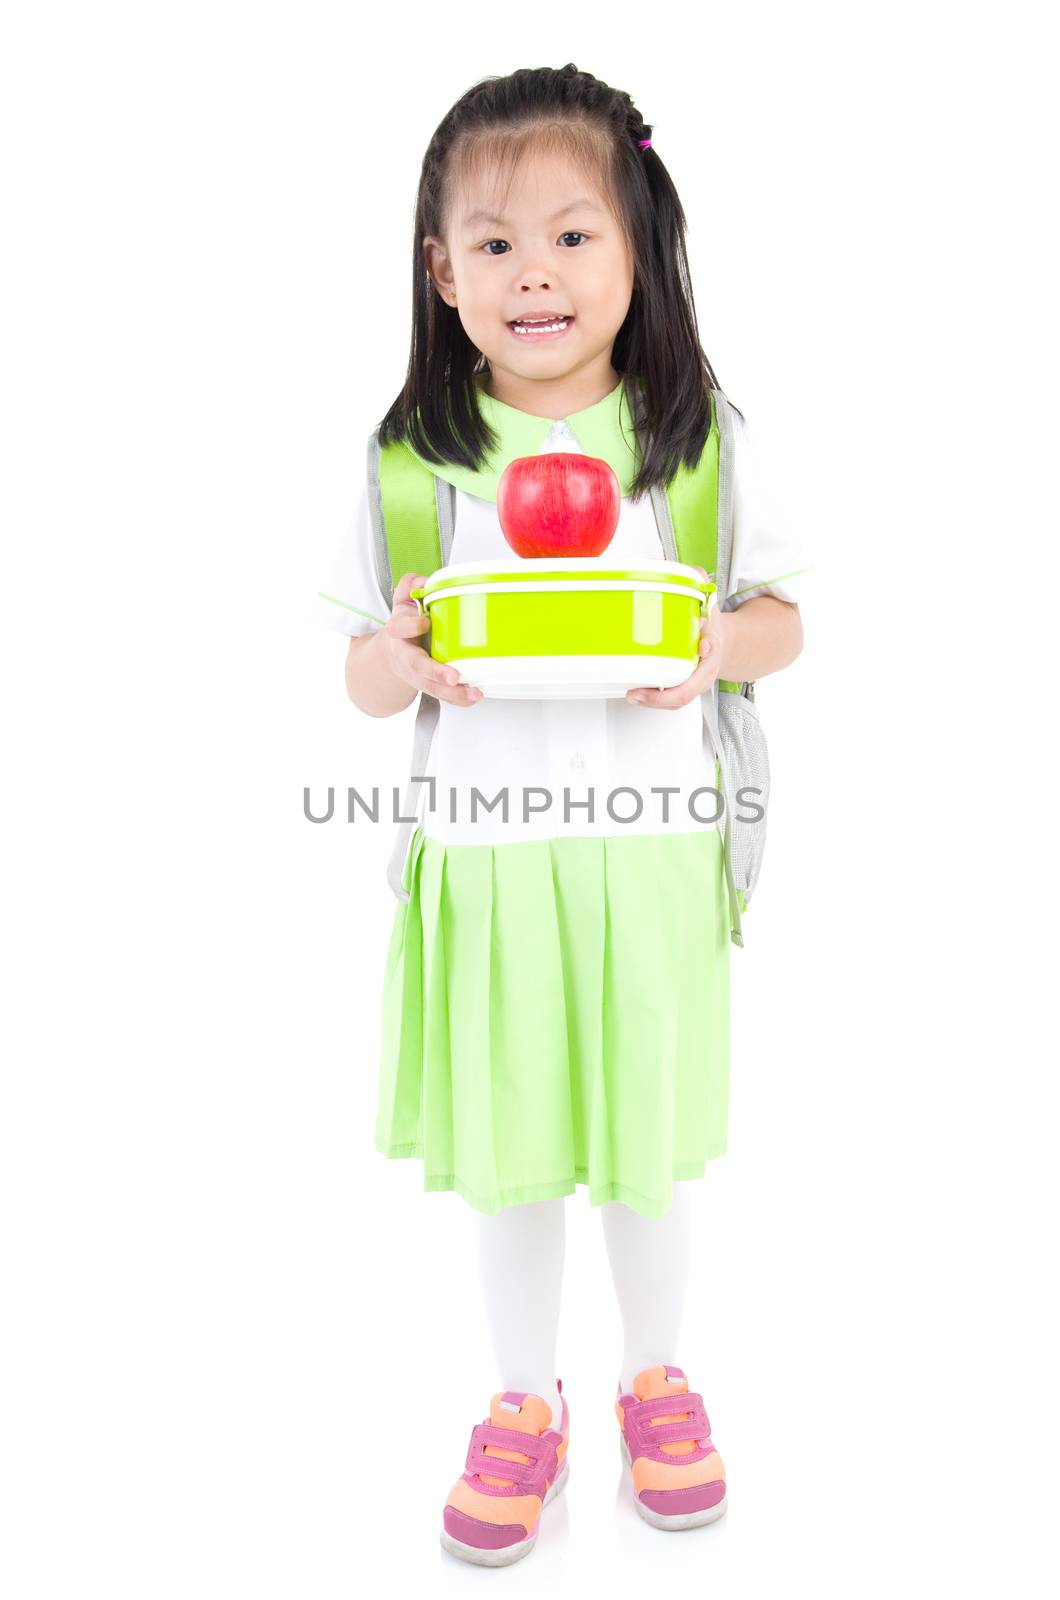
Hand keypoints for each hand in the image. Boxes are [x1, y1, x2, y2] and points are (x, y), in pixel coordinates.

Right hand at [379, 572, 483, 706]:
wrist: (392, 655)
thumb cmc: (403, 628)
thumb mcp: (401, 603)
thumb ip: (409, 587)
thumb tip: (424, 581)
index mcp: (398, 633)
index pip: (399, 628)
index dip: (411, 625)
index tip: (425, 621)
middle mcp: (407, 657)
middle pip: (419, 667)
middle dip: (436, 673)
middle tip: (453, 677)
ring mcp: (419, 675)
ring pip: (434, 687)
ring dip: (454, 693)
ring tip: (474, 693)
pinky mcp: (431, 685)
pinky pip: (445, 695)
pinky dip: (460, 698)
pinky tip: (474, 696)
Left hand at [625, 566, 727, 708]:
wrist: (723, 646)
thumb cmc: (709, 627)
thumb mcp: (708, 601)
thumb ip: (697, 584)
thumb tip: (683, 569)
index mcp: (712, 647)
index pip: (709, 650)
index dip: (704, 650)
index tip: (700, 645)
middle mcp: (704, 671)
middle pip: (687, 691)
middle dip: (663, 696)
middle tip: (639, 692)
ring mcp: (694, 684)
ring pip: (676, 700)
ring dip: (654, 702)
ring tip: (632, 695)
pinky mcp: (682, 690)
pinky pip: (669, 700)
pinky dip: (653, 700)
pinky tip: (635, 694)